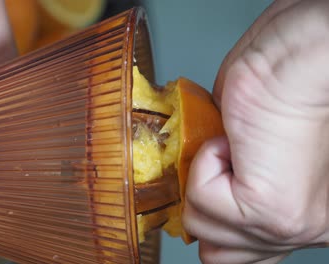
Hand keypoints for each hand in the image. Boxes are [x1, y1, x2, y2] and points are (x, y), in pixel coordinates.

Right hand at [183, 0, 328, 262]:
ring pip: (200, 228)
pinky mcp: (266, 208)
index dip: (215, 228)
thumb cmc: (275, 93)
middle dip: (204, 208)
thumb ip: (236, 198)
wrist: (290, 63)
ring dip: (205, 177)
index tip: (211, 197)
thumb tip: (201, 216)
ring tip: (234, 147)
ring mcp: (286, 226)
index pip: (238, 258)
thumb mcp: (252, 164)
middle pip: (215, 256)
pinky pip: (202, 198)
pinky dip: (206, 162)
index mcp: (300, 221)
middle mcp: (302, 232)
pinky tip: (234, 142)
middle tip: (221, 169)